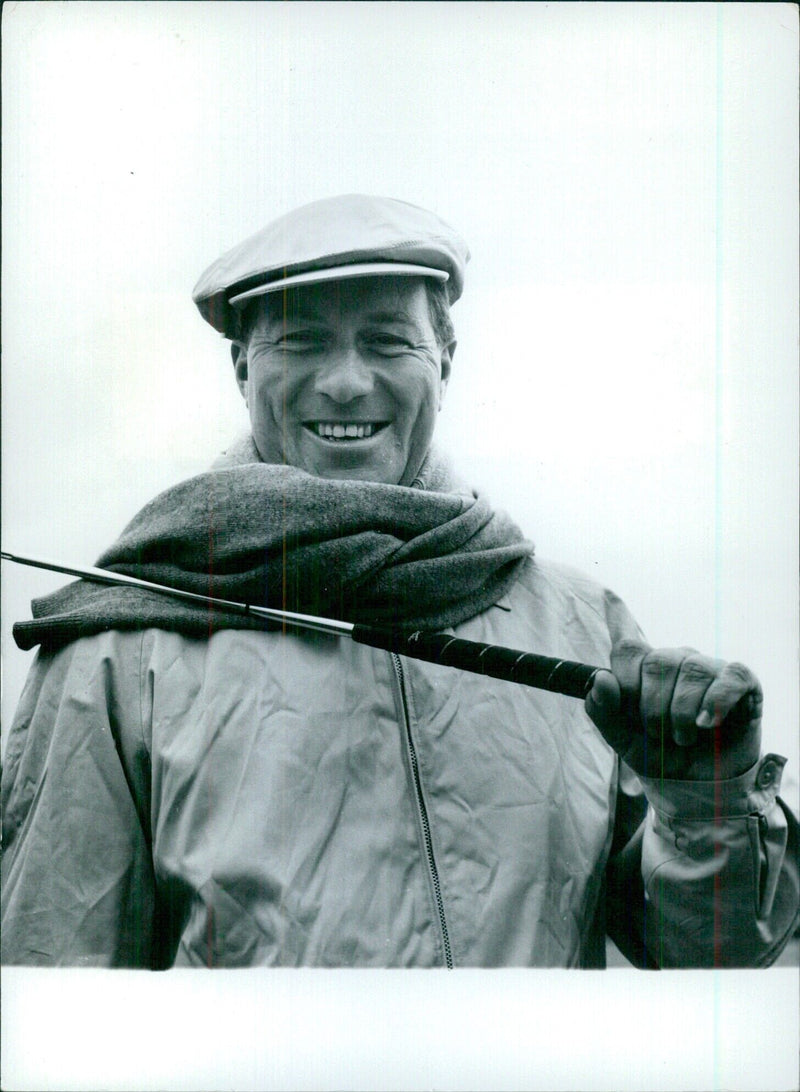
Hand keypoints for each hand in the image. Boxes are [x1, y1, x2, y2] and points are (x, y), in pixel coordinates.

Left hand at [585, 640, 761, 780]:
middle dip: (651, 708)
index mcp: (644, 668)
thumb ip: (603, 710)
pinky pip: (730, 677)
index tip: (622, 688)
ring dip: (682, 713)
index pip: (627, 648)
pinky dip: (715, 703)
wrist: (698, 788)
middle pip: (656, 662)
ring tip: (683, 738)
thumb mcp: (623, 739)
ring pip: (692, 670)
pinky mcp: (741, 682)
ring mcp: (709, 668)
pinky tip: (706, 724)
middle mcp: (676, 660)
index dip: (622, 674)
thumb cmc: (660, 756)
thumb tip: (601, 679)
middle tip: (657, 734)